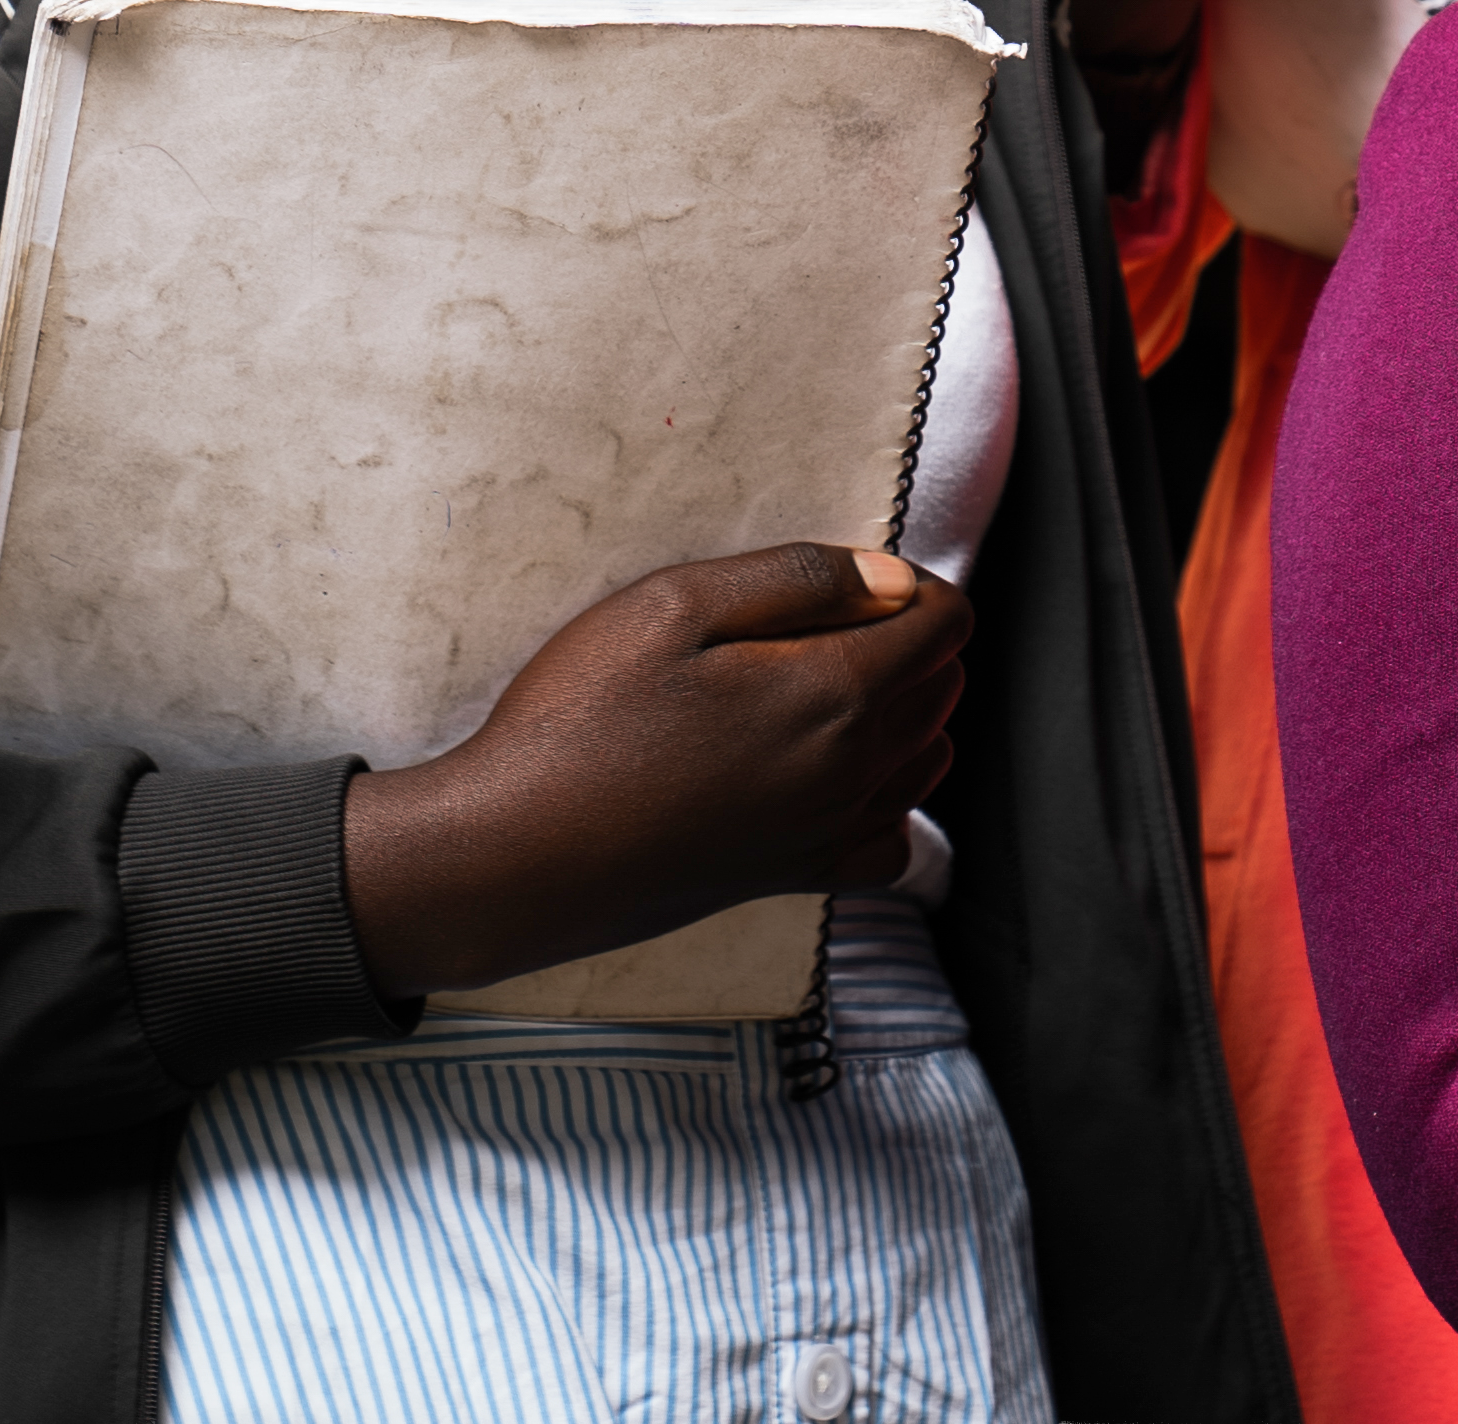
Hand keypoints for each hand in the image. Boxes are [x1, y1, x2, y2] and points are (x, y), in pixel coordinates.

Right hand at [337, 543, 970, 998]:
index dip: (916, 586)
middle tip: (837, 620)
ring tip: (834, 684)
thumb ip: (798, 579)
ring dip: (909, 713)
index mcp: (832, 694)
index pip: (945, 626)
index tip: (862, 578)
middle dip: (914, 641)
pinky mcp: (793, 879)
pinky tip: (837, 777)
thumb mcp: (674, 603)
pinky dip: (888, 803)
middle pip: (943, 689)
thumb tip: (892, 579)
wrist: (511, 856)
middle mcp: (850, 771)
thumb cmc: (577, 722)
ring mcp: (826, 832)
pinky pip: (891, 842)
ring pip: (927, 760)